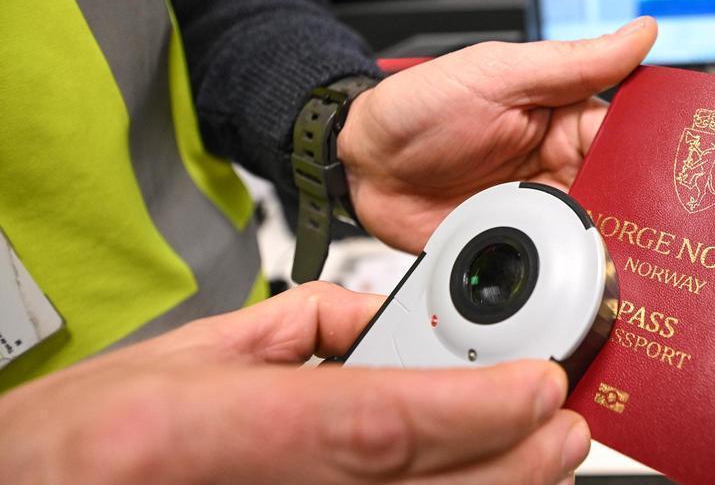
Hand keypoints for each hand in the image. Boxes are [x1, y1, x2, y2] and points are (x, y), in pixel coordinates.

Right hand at [0, 283, 589, 483]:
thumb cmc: (82, 441)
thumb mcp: (184, 355)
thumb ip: (300, 325)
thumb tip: (381, 315)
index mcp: (213, 428)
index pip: (376, 420)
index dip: (474, 407)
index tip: (538, 384)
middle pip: (416, 484)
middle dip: (511, 459)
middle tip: (564, 425)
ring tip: (539, 457)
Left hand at [339, 17, 656, 251]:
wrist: (361, 165)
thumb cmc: (421, 106)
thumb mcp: (499, 73)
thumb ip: (572, 62)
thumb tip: (642, 33)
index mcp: (566, 117)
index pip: (630, 137)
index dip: (657, 156)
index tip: (688, 175)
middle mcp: (561, 164)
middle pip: (622, 192)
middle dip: (642, 212)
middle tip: (666, 234)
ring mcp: (539, 209)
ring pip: (597, 233)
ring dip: (613, 246)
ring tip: (634, 262)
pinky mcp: (517, 247)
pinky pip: (556, 263)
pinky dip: (573, 272)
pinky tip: (590, 281)